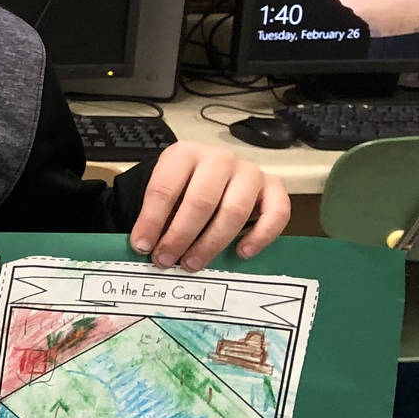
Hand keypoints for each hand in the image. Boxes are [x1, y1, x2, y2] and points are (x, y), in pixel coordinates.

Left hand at [129, 142, 288, 270]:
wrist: (205, 175)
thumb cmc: (180, 188)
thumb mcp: (162, 195)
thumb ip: (155, 217)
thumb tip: (146, 247)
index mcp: (183, 154)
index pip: (164, 188)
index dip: (151, 220)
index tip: (142, 246)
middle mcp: (218, 158)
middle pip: (200, 201)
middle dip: (181, 235)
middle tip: (166, 260)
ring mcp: (248, 171)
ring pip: (234, 210)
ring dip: (212, 242)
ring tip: (193, 263)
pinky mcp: (271, 186)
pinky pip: (276, 212)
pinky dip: (261, 235)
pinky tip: (241, 252)